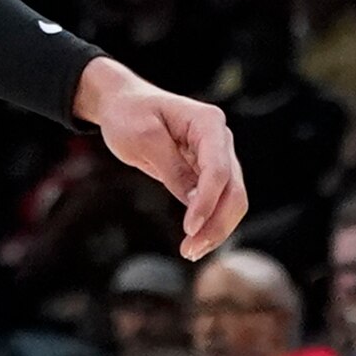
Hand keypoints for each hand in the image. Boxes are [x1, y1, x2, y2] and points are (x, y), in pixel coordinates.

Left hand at [73, 58, 245, 257]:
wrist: (122, 103)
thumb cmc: (129, 114)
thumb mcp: (143, 138)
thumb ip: (171, 168)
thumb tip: (195, 202)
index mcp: (208, 122)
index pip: (217, 169)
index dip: (207, 201)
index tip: (189, 228)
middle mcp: (220, 139)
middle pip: (234, 190)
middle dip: (217, 223)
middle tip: (190, 250)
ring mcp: (217, 156)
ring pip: (231, 200)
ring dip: (216, 228)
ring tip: (190, 251)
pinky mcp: (206, 171)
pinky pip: (217, 201)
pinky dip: (209, 222)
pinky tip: (194, 240)